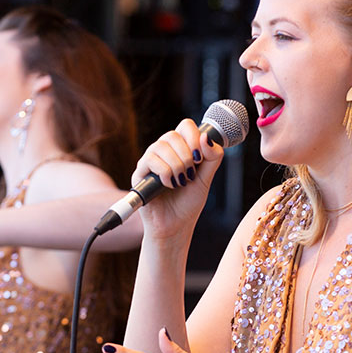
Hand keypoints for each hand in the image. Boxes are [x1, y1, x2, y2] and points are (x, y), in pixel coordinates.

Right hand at [131, 120, 225, 241]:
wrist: (175, 226)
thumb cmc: (188, 203)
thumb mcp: (206, 179)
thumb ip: (212, 158)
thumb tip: (207, 137)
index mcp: (180, 149)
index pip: (186, 126)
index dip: (194, 138)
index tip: (200, 159)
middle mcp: (163, 151)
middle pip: (173, 135)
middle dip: (187, 156)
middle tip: (190, 175)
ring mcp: (150, 161)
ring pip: (161, 146)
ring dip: (177, 165)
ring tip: (180, 182)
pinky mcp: (139, 174)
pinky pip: (151, 160)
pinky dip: (165, 173)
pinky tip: (169, 185)